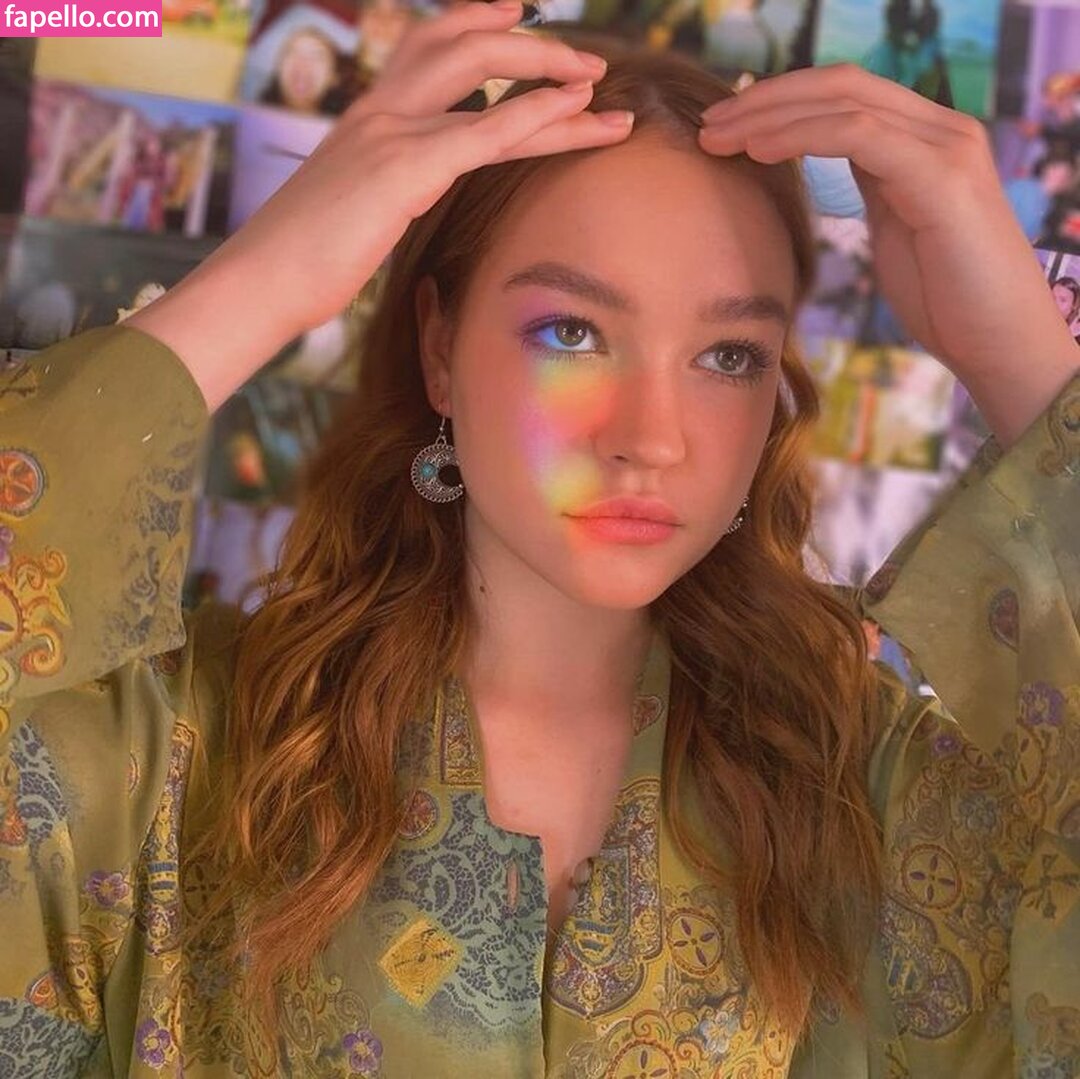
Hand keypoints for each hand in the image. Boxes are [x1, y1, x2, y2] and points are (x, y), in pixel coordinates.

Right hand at [130, 1, 632, 407]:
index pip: (427, 48)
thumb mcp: (349, 211)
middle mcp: (379, 110)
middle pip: (459, 42)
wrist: (259, 282)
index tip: (521, 20)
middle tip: (583, 60)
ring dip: (549, 74)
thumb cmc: (300, 261)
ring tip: (600, 81)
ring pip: (483, 77)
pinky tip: (575, 108)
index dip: (477, 26)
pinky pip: (485, 132)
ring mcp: (390, 133)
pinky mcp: (404, 169)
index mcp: (366, 118)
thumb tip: (397, 201)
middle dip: (527, 44)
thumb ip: (381, 189)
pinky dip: (535, 115)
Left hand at [698, 65, 1073, 385]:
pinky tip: (758, 151)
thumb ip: (870, 190)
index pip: (845, 95)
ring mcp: (946, 147)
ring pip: (844, 101)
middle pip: (840, 84)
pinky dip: (802, 136)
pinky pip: (859, 135)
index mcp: (924, 141)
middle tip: (708, 125)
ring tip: (718, 138)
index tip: (726, 127)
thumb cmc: (947, 300)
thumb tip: (821, 174)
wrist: (1001, 344)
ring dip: (771, 114)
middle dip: (766, 99)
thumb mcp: (896, 231)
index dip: (781, 101)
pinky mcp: (942, 176)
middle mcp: (940, 129)